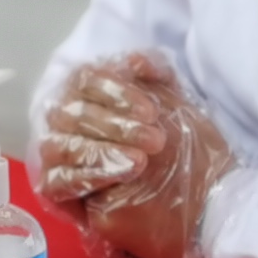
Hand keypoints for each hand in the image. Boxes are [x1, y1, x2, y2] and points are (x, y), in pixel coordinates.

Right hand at [33, 51, 232, 257]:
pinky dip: (85, 175)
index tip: (150, 111)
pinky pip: (55, 182)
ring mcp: (62, 159)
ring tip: (139, 163)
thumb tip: (134, 59)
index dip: (113, 91)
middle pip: (68, 113)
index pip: (83, 80)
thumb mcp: (176, 102)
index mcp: (92, 96)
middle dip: (113, 125)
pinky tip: (119, 175)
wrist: (203, 198)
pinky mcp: (62, 194)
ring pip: (57, 146)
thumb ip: (156, 74)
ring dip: (99, 151)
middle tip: (153, 140)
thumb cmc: (185, 148)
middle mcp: (69, 124)